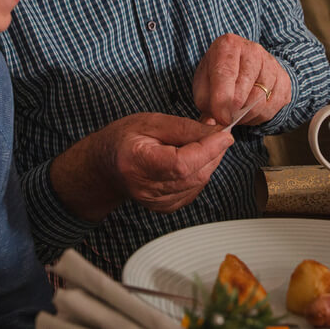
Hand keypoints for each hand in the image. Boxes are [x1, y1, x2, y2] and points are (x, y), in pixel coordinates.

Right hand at [50, 113, 233, 219]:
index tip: (224, 134)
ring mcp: (157, 202)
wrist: (106, 166)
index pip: (181, 163)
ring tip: (202, 143)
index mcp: (138, 162)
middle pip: (195, 174)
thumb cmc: (124, 139)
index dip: (208, 149)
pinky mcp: (166, 207)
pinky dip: (201, 172)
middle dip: (214, 152)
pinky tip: (193, 159)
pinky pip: (195, 189)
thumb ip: (185, 127)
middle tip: (216, 133)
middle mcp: (147, 188)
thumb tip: (216, 133)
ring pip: (199, 182)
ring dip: (209, 161)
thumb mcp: (151, 122)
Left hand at [192, 33, 290, 126]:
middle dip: (233, 112)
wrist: (242, 65)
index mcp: (228, 45)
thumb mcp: (203, 81)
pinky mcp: (284, 80)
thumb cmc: (219, 74)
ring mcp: (271, 64)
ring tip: (236, 114)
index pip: (226, 75)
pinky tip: (249, 112)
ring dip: (245, 117)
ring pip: (259, 103)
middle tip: (225, 117)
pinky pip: (272, 109)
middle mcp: (253, 50)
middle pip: (244, 93)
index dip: (221, 101)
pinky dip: (258, 117)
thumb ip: (204, 101)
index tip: (220, 118)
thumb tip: (212, 123)